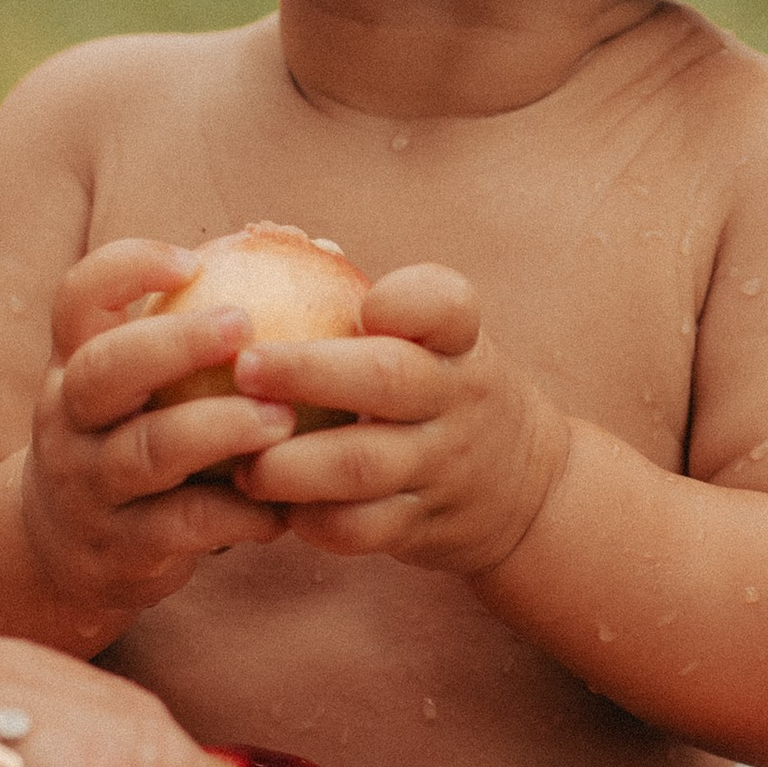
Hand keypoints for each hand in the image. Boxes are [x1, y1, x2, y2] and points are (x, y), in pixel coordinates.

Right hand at [17, 237, 296, 623]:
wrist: (62, 551)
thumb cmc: (135, 439)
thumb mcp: (140, 387)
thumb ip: (206, 328)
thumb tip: (318, 246)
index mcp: (73, 366)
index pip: (77, 299)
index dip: (126, 270)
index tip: (191, 258)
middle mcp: (67, 421)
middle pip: (105, 369)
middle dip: (175, 343)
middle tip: (246, 326)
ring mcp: (88, 487)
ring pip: (148, 451)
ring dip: (220, 429)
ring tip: (282, 420)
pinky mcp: (119, 548)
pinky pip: (184, 526)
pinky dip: (240, 514)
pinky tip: (284, 506)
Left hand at [233, 263, 569, 574]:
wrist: (527, 490)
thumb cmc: (443, 390)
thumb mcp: (438, 342)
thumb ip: (369, 304)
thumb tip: (261, 237)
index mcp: (459, 341)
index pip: (446, 304)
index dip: (404, 299)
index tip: (364, 302)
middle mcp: (456, 398)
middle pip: (386, 379)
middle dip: (305, 371)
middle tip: (243, 367)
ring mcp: (442, 465)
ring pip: (361, 465)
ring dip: (290, 464)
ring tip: (240, 462)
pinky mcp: (423, 525)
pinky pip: (360, 528)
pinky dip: (311, 521)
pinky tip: (272, 508)